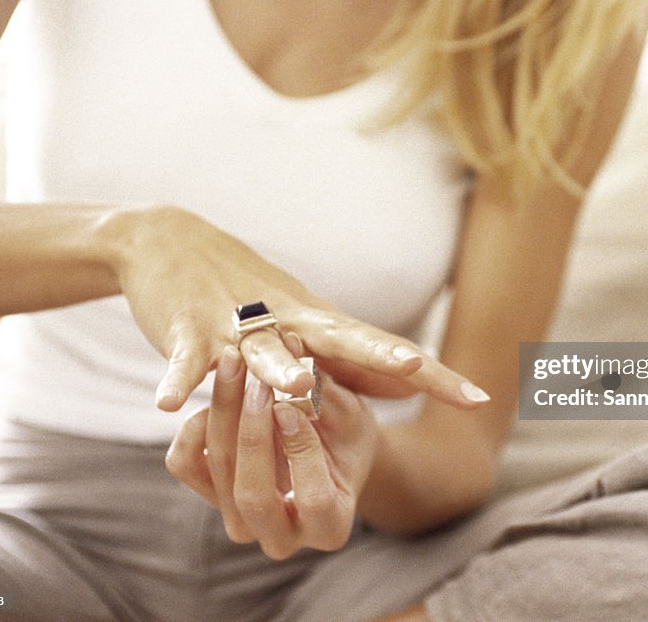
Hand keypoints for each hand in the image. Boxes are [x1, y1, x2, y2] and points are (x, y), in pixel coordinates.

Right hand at [107, 205, 489, 409]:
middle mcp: (287, 322)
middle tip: (414, 369)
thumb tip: (410, 385)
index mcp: (319, 325)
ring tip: (294, 388)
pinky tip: (169, 404)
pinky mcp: (189, 330)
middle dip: (379, 357)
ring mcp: (237, 325)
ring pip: (261, 350)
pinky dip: (178, 380)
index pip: (384, 352)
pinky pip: (185, 361)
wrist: (171, 242)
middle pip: (339, 341)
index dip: (431, 375)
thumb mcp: (305, 324)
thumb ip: (354, 362)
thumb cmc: (248, 294)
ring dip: (277, 369)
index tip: (478, 397)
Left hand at [165, 347, 377, 558]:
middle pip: (254, 495)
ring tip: (234, 363)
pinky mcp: (210, 495)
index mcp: (330, 525)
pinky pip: (186, 464)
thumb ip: (324, 393)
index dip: (301, 454)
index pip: (315, 499)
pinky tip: (217, 391)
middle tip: (257, 378)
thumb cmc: (347, 431)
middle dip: (252, 432)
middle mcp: (282, 537)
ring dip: (224, 414)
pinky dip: (194, 426)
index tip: (290, 406)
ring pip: (219, 476)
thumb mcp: (350, 413)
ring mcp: (241, 522)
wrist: (325, 445)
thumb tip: (293, 348)